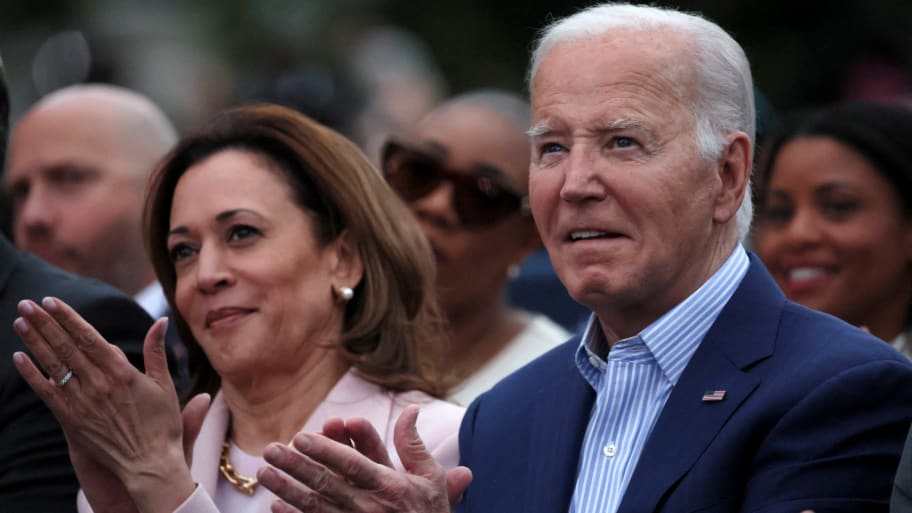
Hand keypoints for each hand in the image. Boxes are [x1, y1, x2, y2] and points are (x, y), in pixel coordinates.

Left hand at [12, 297, 195, 512]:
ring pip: (54, 366)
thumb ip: (157, 351)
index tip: (52, 301)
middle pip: (66, 347)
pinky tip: (18, 358)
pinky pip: (47, 393)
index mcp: (122, 372)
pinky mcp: (72, 421)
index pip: (88, 338)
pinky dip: (32, 375)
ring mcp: (83, 403)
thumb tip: (162, 321)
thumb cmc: (161, 425)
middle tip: (27, 303)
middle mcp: (99, 384)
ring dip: (35, 341)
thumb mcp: (164, 384)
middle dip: (45, 323)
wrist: (149, 464)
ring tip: (20, 321)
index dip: (68, 318)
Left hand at [258, 405, 471, 512]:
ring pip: (315, 506)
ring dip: (287, 489)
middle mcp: (371, 506)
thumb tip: (411, 408)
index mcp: (390, 485)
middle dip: (296, 466)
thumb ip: (412, 444)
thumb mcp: (429, 478)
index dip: (326, 450)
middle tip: (271, 450)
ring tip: (264, 473)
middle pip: (327, 483)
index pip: (353, 464)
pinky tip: (275, 505)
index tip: (301, 436)